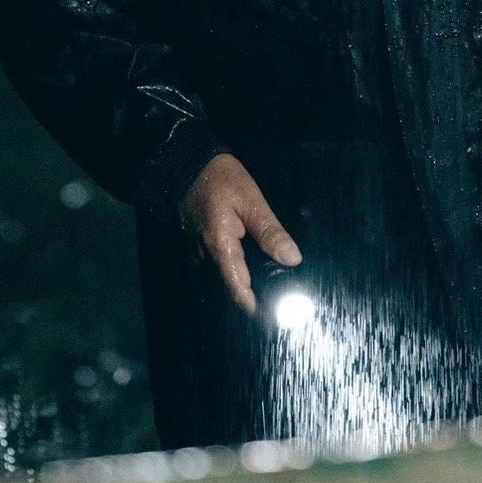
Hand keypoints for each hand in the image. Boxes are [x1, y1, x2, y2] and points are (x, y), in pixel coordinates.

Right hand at [179, 153, 301, 315]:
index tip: (273, 318)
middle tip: (278, 306)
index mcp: (221, 246)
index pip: (238, 288)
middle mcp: (207, 255)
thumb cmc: (221, 179)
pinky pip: (220, 266)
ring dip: (244, 287)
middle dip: (252, 299)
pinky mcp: (201, 245)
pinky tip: (254, 273)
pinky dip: (237, 273)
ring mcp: (201, 251)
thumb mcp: (251, 200)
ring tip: (271, 293)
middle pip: (231, 287)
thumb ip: (270, 231)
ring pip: (225, 278)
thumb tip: (292, 259)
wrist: (188, 165)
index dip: (255, 306)